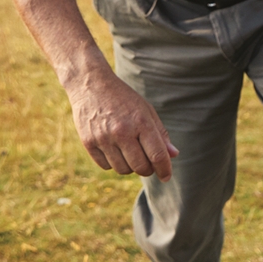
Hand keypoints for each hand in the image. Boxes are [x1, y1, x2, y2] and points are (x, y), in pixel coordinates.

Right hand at [66, 66, 177, 180]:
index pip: (157, 155)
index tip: (166, 176)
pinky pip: (106, 166)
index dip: (165, 169)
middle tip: (148, 163)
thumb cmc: (123, 98)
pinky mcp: (88, 143)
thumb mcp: (146, 110)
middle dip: (148, 169)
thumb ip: (160, 134)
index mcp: (141, 122)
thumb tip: (173, 155)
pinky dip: (113, 163)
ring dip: (130, 167)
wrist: (90, 85)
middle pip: (140, 167)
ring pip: (123, 170)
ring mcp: (103, 138)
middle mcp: (122, 132)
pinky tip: (114, 150)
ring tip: (130, 153)